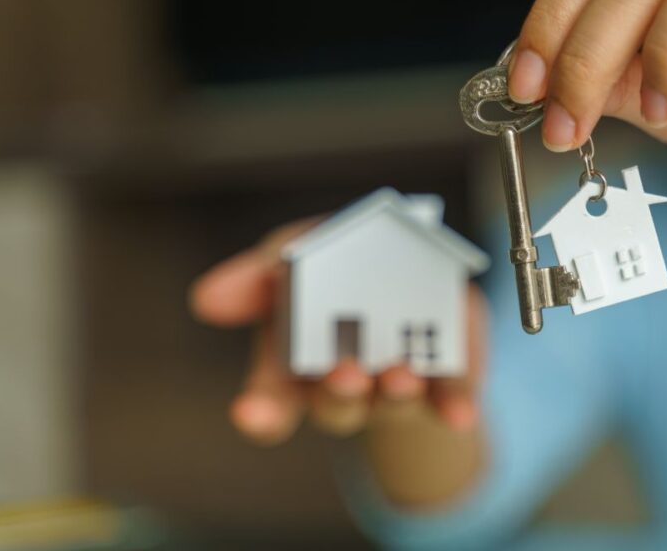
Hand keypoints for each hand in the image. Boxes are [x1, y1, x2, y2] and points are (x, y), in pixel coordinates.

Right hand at [190, 218, 487, 444]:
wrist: (408, 268)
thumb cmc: (337, 262)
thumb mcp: (295, 252)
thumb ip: (257, 275)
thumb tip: (205, 299)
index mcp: (296, 363)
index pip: (271, 401)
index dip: (261, 411)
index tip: (249, 414)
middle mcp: (345, 385)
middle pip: (335, 407)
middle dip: (339, 393)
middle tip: (342, 373)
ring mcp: (397, 387)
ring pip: (392, 403)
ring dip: (395, 392)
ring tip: (399, 375)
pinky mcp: (450, 380)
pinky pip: (454, 399)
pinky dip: (457, 404)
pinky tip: (461, 415)